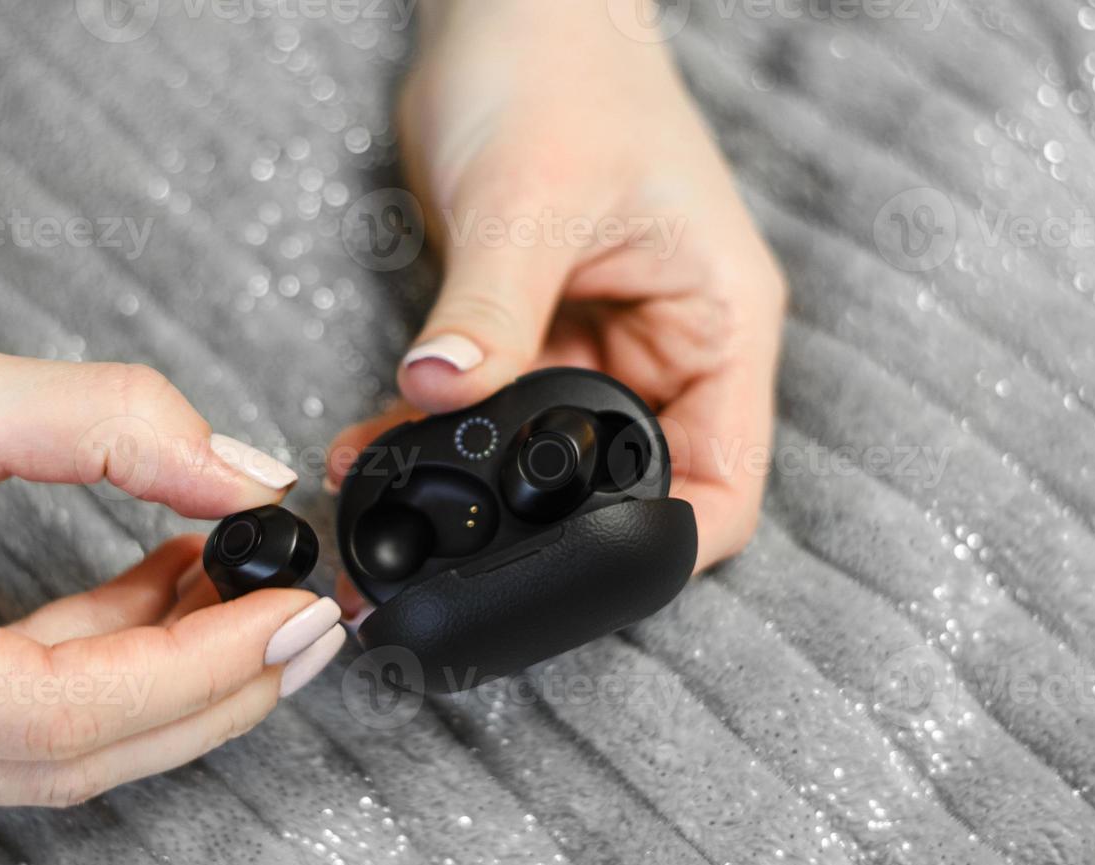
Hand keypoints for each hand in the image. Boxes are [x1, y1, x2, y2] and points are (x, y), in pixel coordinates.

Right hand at [0, 311, 346, 805]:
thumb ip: (107, 424)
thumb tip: (244, 473)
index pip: (63, 714)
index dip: (203, 667)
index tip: (298, 611)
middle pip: (73, 756)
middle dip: (211, 687)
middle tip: (308, 619)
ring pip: (54, 747)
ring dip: (168, 670)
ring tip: (247, 580)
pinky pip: (15, 714)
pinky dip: (104, 656)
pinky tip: (166, 585)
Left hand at [329, 0, 786, 609]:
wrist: (512, 11)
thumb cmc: (557, 74)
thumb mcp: (529, 199)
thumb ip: (491, 309)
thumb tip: (440, 398)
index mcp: (717, 327)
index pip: (721, 486)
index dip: (660, 550)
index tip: (564, 578)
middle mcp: (670, 352)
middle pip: (630, 490)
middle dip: (545, 531)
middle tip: (450, 562)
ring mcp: (602, 348)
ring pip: (550, 464)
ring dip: (475, 490)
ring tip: (385, 506)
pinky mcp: (537, 335)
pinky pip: (495, 413)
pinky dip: (439, 439)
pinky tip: (374, 449)